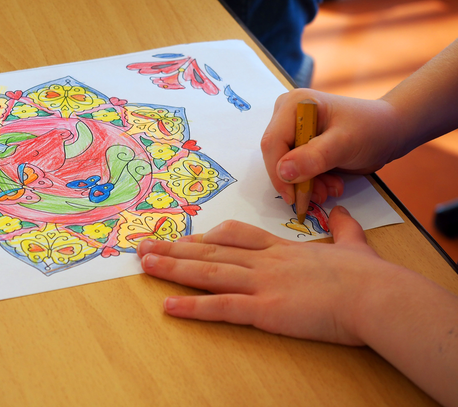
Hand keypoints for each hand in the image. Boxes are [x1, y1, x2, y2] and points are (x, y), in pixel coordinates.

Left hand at [137, 206, 403, 344]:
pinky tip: (167, 306)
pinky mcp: (265, 308)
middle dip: (175, 247)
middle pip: (211, 250)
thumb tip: (342, 212)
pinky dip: (192, 307)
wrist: (377, 295)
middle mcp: (265, 261)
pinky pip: (221, 307)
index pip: (235, 237)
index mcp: (282, 248)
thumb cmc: (369, 275)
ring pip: (207, 271)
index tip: (187, 235)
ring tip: (143, 263)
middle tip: (144, 244)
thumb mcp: (354, 244)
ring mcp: (262, 283)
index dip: (207, 236)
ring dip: (172, 267)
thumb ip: (343, 228)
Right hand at [260, 89, 400, 204]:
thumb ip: (313, 157)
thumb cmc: (372, 129)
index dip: (278, 172)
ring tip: (332, 189)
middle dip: (296, 179)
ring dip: (306, 184)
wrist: (391, 130)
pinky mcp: (301, 144)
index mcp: (294, 105)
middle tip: (319, 196)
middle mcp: (287, 115)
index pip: (273, 142)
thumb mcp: (345, 143)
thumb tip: (283, 172)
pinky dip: (312, 181)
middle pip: (276, 155)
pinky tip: (331, 183)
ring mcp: (294, 129)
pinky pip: (296, 169)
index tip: (293, 197)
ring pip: (285, 166)